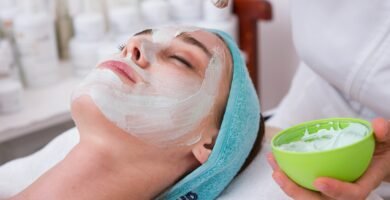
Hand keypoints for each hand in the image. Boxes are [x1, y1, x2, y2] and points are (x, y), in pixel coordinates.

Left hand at [267, 118, 389, 199]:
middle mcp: (345, 191)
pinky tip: (275, 161)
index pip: (352, 194)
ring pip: (307, 195)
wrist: (379, 157)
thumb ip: (385, 133)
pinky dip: (288, 174)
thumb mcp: (387, 140)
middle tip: (279, 174)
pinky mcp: (320, 183)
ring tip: (272, 165)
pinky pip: (302, 184)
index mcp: (363, 183)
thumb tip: (378, 126)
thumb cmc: (382, 149)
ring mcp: (331, 189)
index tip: (319, 181)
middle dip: (297, 191)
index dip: (336, 190)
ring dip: (287, 183)